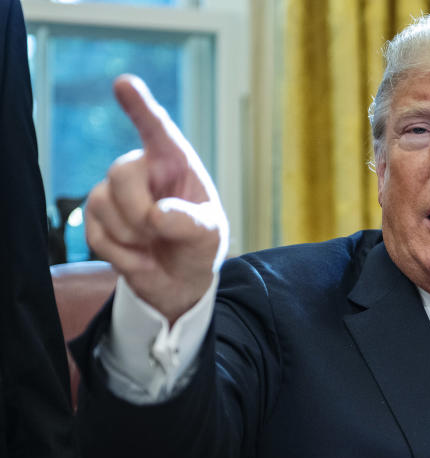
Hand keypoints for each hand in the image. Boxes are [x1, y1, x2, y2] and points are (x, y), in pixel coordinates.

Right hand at [85, 74, 227, 323]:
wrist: (178, 280)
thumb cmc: (198, 245)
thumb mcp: (209, 235)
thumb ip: (192, 223)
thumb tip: (156, 215)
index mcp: (174, 164)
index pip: (157, 130)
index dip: (140, 106)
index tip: (125, 83)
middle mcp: (141, 170)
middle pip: (121, 173)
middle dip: (140, 211)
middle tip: (162, 233)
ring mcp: (113, 192)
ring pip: (103, 204)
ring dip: (134, 238)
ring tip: (154, 245)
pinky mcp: (96, 219)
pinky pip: (96, 235)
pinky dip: (124, 257)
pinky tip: (140, 257)